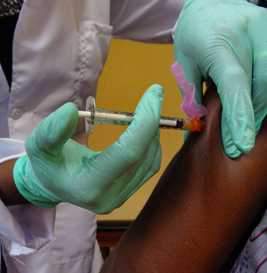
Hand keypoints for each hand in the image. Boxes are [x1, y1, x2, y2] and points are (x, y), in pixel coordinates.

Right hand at [13, 84, 162, 212]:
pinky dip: (151, 143)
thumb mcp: (39, 145)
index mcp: (89, 185)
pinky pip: (149, 165)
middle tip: (153, 96)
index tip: (154, 93)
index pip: (128, 152)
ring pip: (151, 161)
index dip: (144, 121)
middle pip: (144, 156)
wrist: (53, 185)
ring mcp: (122, 197)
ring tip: (147, 111)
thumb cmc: (47, 165)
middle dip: (152, 122)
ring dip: (152, 132)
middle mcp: (111, 196)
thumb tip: (71, 110)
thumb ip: (52, 131)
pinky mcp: (128, 192)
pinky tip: (144, 130)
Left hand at [173, 0, 266, 157]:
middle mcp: (247, 37)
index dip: (239, 116)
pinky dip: (265, 94)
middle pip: (258, 87)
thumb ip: (193, 94)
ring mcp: (264, 33)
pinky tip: (256, 108)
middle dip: (249, 120)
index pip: (233, 84)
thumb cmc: (193, 36)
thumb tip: (200, 123)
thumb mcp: (185, 65)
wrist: (208, 6)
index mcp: (218, 46)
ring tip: (245, 130)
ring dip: (259, 110)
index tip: (241, 144)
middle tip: (238, 144)